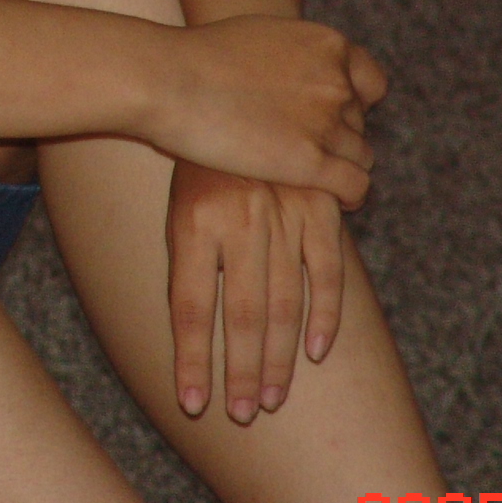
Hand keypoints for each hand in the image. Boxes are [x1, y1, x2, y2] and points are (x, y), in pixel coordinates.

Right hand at [148, 14, 387, 205]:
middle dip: (336, 134)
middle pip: (359, 121)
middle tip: (300, 145)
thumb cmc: (199, 56)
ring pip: (361, 156)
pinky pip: (355, 187)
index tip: (329, 115)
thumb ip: (294, 56)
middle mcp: (336, 82)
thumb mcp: (262, 36)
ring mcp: (327, 122)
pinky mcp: (311, 163)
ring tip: (308, 176)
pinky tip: (330, 200)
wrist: (169, 79)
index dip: (353, 102)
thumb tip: (298, 73)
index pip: (371, 83)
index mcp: (328, 46)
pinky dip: (348, 196)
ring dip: (338, 165)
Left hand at [165, 161, 349, 422]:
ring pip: (283, 302)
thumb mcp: (175, 206)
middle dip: (240, 372)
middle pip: (239, 314)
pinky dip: (324, 314)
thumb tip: (191, 339)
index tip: (193, 403)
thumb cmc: (195, 162)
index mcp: (191, 223)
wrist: (224, 89)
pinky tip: (316, 352)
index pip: (188, 307)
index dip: (191, 359)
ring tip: (269, 400)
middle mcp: (237, 220)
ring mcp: (282, 212)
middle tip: (241, 414)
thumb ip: (187, 265)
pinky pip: (326, 269)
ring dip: (278, 357)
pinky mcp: (318, 204)